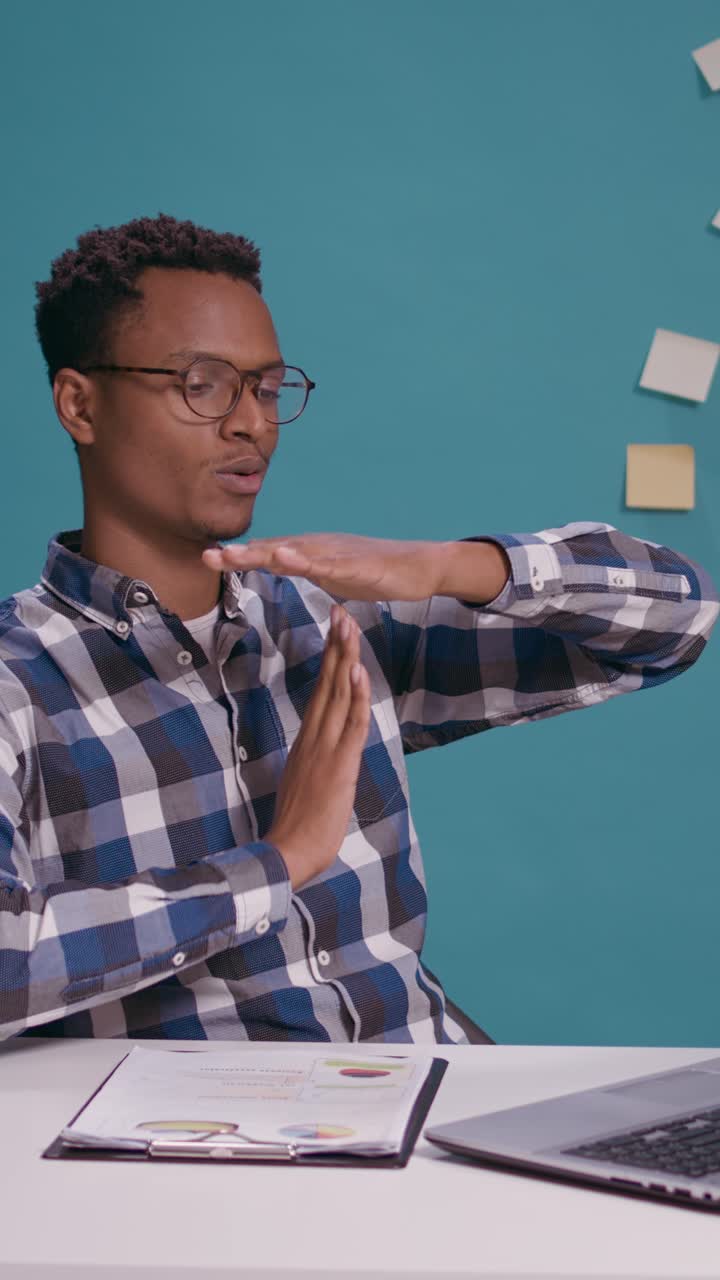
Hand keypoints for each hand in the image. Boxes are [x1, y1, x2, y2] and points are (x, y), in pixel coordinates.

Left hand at [202, 533, 444, 600]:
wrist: (417, 567)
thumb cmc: (374, 571)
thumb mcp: (329, 574)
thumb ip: (304, 569)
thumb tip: (278, 566)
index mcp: (311, 553)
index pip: (268, 554)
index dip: (238, 557)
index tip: (207, 560)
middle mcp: (319, 547)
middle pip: (273, 550)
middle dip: (240, 555)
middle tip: (206, 558)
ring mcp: (338, 555)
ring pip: (296, 554)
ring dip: (264, 554)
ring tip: (236, 556)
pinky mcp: (357, 566)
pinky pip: (329, 565)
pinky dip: (306, 562)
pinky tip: (287, 559)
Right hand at [266, 603, 370, 888]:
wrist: (288, 853)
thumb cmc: (297, 828)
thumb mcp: (305, 784)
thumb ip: (314, 762)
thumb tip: (321, 753)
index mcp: (306, 742)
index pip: (320, 692)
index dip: (328, 660)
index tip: (332, 632)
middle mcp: (313, 739)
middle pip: (326, 683)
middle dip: (335, 646)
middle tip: (339, 611)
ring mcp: (324, 750)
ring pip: (337, 695)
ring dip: (345, 659)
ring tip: (348, 626)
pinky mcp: (338, 765)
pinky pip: (350, 725)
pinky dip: (355, 698)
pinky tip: (358, 673)